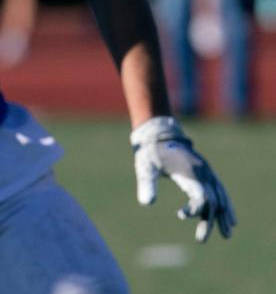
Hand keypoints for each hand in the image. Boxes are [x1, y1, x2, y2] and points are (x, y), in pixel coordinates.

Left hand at [131, 117, 235, 241]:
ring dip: (223, 215)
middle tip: (201, 239)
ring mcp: (208, 172)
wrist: (160, 135)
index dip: (195, 209)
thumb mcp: (145, 167)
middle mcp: (203, 172)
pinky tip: (229, 218)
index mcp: (190, 172)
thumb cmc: (151, 153)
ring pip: (221, 197)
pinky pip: (221, 191)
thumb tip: (146, 203)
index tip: (180, 216)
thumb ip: (146, 183)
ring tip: (226, 234)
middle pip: (213, 201)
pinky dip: (226, 204)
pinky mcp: (207, 173)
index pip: (201, 195)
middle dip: (209, 221)